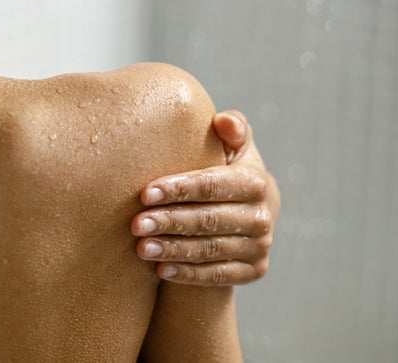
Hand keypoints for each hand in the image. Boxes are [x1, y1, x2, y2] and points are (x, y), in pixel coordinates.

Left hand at [130, 110, 279, 285]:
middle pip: (209, 220)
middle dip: (170, 222)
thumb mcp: (235, 147)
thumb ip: (233, 128)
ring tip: (142, 248)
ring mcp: (259, 246)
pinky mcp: (254, 270)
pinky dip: (190, 274)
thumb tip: (224, 121)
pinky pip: (218, 275)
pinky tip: (161, 270)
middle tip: (136, 224)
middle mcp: (262, 217)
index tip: (145, 193)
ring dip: (174, 250)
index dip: (180, 189)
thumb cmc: (229, 170)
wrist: (252, 209)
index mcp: (255, 182)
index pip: (213, 185)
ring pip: (211, 250)